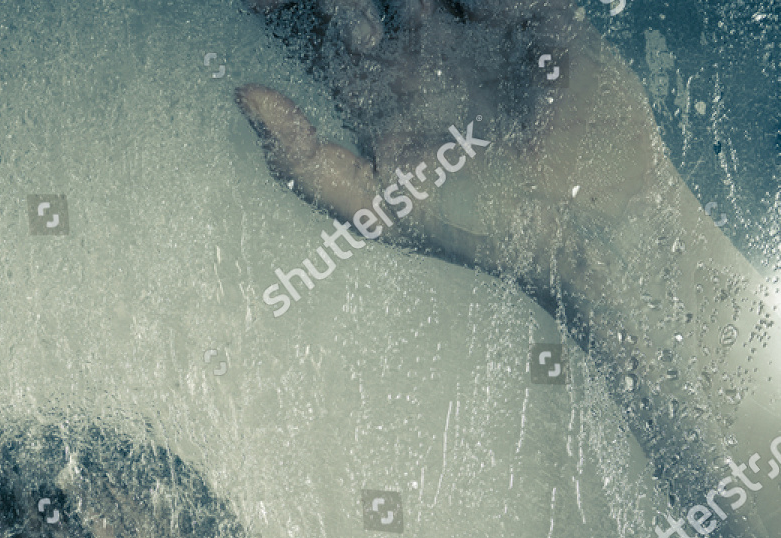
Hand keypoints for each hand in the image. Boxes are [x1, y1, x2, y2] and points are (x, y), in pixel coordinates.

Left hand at [237, 0, 690, 301]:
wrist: (587, 223)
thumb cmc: (475, 224)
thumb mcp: (371, 204)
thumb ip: (298, 156)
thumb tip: (242, 92)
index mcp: (369, 85)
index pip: (316, 23)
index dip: (299, 12)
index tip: (296, 15)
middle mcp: (417, 46)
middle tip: (384, 24)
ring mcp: (474, 24)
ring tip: (421, 13)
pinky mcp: (536, 10)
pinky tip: (498, 19)